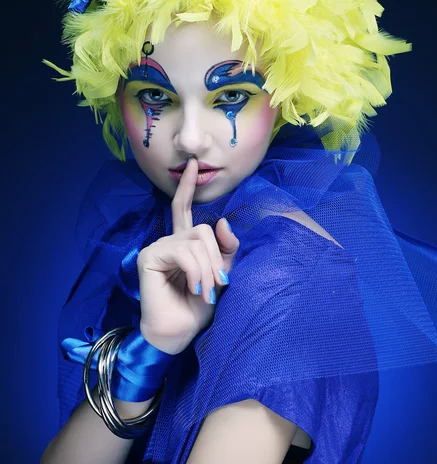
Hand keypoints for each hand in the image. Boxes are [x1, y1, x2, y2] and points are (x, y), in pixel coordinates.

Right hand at [136, 156, 239, 353]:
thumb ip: (226, 248)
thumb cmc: (198, 306)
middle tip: (217, 284)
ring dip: (209, 268)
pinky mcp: (150, 257)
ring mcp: (157, 247)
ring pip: (197, 239)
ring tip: (207, 291)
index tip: (192, 164)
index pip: (184, 208)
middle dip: (216, 257)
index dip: (188, 186)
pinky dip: (197, 271)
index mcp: (183, 243)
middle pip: (202, 229)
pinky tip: (196, 289)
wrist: (179, 333)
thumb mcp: (221, 272)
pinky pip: (184, 252)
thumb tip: (222, 220)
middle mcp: (168, 241)